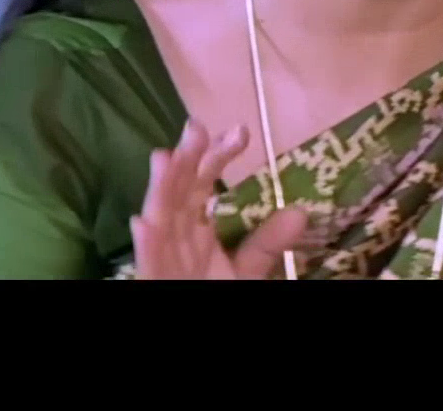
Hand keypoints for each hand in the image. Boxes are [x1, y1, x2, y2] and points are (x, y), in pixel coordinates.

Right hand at [131, 121, 308, 279]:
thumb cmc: (212, 290)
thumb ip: (267, 243)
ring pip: (160, 219)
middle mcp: (176, 237)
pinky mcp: (154, 278)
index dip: (217, 157)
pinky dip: (146, 243)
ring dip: (160, 189)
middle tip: (196, 127)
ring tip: (163, 156)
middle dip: (186, 160)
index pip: (203, 185)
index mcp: (195, 229)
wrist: (197, 317)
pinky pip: (148, 262)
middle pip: (179, 193)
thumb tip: (300, 213)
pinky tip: (142, 221)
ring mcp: (162, 258)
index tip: (239, 131)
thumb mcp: (247, 268)